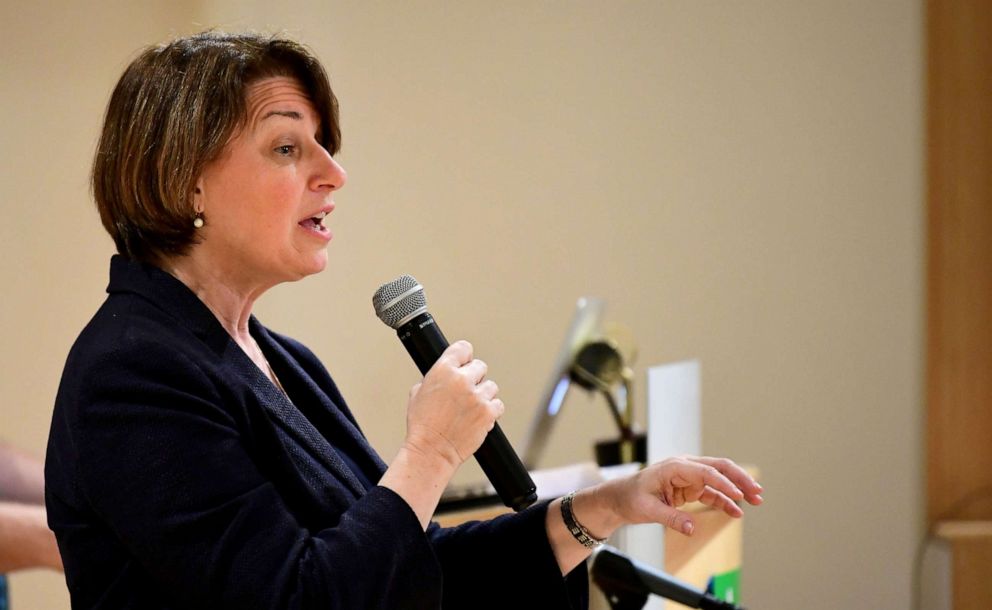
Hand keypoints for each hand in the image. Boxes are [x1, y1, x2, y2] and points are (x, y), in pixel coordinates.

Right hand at [402, 340, 503, 470]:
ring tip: (471, 409)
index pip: (463, 348)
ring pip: (491, 386)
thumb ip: (436, 377)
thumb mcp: (418, 393)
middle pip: (480, 367)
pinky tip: (478, 418)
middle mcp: (461, 380)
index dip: (465, 357)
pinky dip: (491, 411)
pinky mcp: (488, 412)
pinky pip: (498, 405)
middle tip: (466, 393)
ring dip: (484, 396)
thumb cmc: (423, 425)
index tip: (465, 363)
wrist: (431, 451)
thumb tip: (447, 373)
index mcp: (443, 370)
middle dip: (474, 379)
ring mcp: (477, 396)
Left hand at [598, 455, 762, 535]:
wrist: (618, 498)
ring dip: (736, 489)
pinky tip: (736, 511)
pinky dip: (724, 501)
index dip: (724, 483)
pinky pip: (711, 493)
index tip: (739, 496)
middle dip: (739, 479)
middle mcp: (684, 467)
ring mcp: (688, 477)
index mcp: (674, 466)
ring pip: (718, 479)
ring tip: (756, 501)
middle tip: (757, 492)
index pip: (706, 472)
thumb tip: (691, 529)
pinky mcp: (689, 488)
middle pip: (718, 468)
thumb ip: (670, 518)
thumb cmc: (629, 498)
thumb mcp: (647, 509)